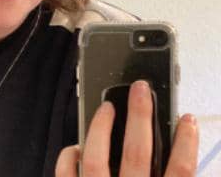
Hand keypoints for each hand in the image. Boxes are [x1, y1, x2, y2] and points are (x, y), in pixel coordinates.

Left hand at [55, 80, 198, 175]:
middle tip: (140, 88)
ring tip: (107, 107)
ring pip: (96, 158)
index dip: (187, 143)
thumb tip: (171, 155)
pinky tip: (75, 147)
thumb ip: (166, 175)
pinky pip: (67, 174)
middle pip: (136, 152)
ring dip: (101, 127)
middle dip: (139, 115)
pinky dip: (69, 157)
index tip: (188, 119)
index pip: (181, 173)